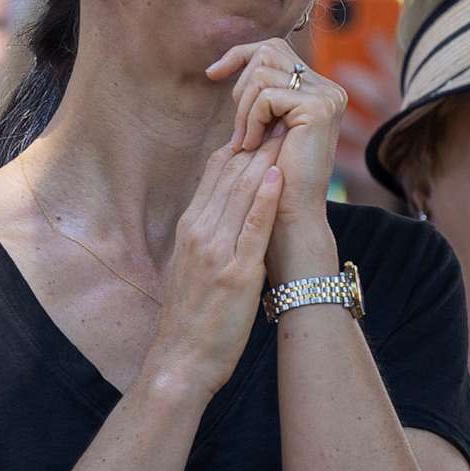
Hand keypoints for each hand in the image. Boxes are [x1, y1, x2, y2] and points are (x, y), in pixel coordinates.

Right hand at [140, 141, 283, 401]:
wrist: (182, 359)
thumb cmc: (195, 316)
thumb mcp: (197, 264)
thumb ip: (212, 234)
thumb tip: (232, 209)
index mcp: (191, 227)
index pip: (215, 173)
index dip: (241, 144)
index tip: (264, 122)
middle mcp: (199, 231)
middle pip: (228, 174)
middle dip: (257, 141)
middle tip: (282, 111)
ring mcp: (215, 250)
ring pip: (240, 193)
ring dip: (265, 159)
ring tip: (287, 130)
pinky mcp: (234, 272)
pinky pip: (251, 228)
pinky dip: (265, 200)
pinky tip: (278, 177)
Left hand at [206, 39, 345, 245]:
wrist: (290, 213)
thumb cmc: (273, 174)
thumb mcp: (266, 124)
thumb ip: (260, 92)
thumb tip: (232, 60)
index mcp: (320, 90)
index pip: (274, 49)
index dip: (240, 55)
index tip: (212, 74)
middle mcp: (330, 90)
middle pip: (268, 52)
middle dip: (241, 87)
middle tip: (240, 128)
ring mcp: (327, 97)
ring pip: (262, 74)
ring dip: (243, 109)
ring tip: (245, 141)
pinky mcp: (318, 108)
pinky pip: (266, 96)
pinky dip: (250, 120)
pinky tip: (252, 145)